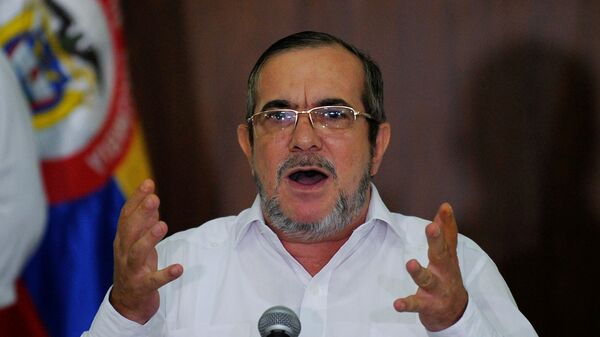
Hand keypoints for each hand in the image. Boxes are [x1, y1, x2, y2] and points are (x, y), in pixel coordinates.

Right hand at [109, 179, 182, 323]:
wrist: (127, 304)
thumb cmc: (135, 268)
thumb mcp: (138, 243)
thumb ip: (144, 223)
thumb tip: (152, 200)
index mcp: (123, 240)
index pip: (126, 216)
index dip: (136, 199)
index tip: (148, 183)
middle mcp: (123, 253)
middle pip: (129, 230)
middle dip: (141, 213)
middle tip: (154, 198)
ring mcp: (131, 271)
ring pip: (137, 252)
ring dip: (149, 238)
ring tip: (163, 225)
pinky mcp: (142, 287)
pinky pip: (153, 281)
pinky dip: (165, 274)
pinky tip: (179, 268)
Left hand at [393, 203, 467, 330]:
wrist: (455, 314)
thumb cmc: (448, 278)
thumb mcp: (449, 255)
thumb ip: (445, 233)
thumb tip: (444, 207)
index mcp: (447, 258)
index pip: (449, 238)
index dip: (447, 222)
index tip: (445, 207)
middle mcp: (444, 272)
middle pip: (440, 255)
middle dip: (436, 241)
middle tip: (431, 227)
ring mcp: (436, 290)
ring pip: (428, 280)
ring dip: (419, 272)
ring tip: (410, 263)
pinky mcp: (428, 306)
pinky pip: (416, 304)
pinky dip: (407, 304)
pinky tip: (397, 304)